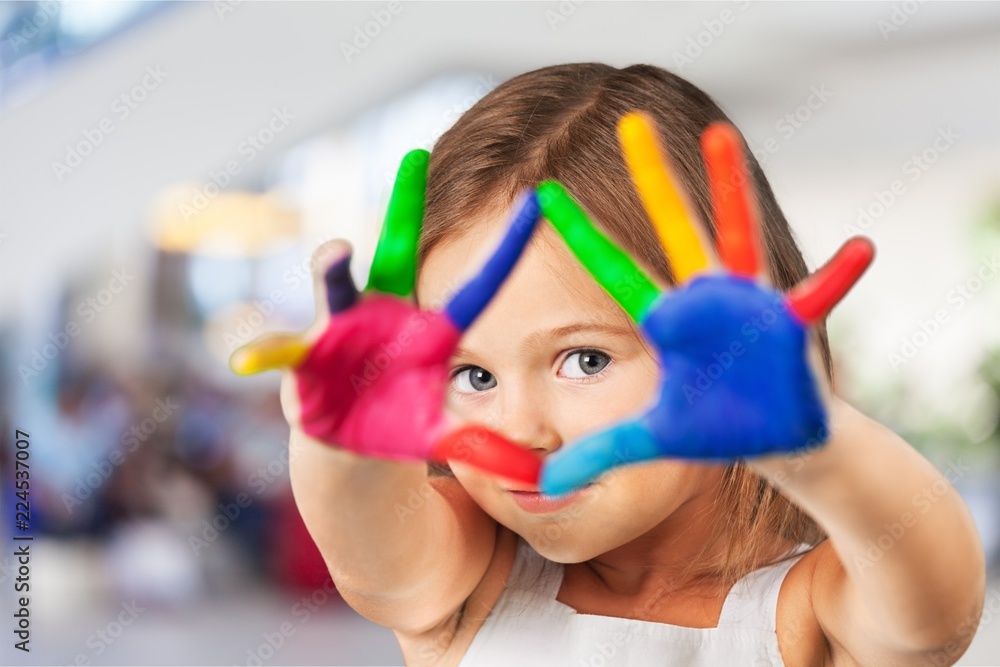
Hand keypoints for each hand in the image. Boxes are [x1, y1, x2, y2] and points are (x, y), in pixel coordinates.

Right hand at [231, 149, 542, 483]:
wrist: (350, 448)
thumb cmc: (400, 427)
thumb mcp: (444, 437)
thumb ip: (482, 449)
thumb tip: (534, 477)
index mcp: (428, 333)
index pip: (474, 289)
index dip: (503, 252)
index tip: (536, 202)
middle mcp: (383, 318)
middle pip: (395, 257)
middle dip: (404, 209)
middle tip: (415, 158)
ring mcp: (340, 335)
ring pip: (336, 294)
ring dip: (335, 274)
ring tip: (338, 253)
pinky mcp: (303, 365)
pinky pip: (284, 355)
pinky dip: (269, 354)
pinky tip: (249, 356)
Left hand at [537, 114, 874, 493]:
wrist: (777, 438)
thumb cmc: (717, 428)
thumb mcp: (653, 439)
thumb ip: (601, 453)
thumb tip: (544, 481)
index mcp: (667, 320)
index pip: (612, 271)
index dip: (581, 236)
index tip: (543, 193)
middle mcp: (704, 298)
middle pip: (672, 230)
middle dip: (652, 179)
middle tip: (629, 120)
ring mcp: (747, 303)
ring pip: (736, 236)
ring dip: (730, 190)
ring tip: (720, 138)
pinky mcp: (788, 324)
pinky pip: (815, 295)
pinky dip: (837, 276)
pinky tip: (859, 249)